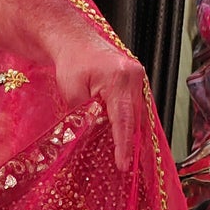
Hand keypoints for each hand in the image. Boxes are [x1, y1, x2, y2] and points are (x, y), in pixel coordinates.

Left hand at [50, 33, 146, 172]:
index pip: (123, 120)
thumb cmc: (71, 63)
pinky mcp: (134, 81)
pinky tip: (127, 139)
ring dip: (132, 134)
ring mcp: (137, 78)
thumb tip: (94, 138)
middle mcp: (134, 77)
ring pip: (137, 113)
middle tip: (126, 168)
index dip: (123, 145)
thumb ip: (87, 116)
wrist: (74, 41)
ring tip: (128, 158)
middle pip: (135, 118)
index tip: (123, 164)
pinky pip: (135, 106)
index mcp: (120, 79)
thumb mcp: (73, 94)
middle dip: (131, 144)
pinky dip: (130, 123)